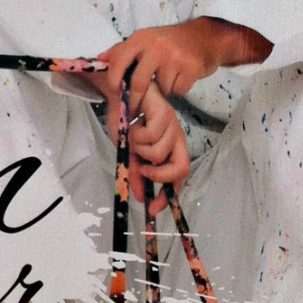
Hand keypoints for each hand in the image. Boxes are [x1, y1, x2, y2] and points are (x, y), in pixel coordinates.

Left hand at [99, 17, 271, 112]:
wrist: (206, 37)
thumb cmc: (172, 42)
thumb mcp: (146, 40)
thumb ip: (123, 50)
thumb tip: (100, 60)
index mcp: (141, 38)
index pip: (119, 60)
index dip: (114, 79)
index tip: (116, 92)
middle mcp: (155, 46)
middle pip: (138, 83)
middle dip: (135, 101)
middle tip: (134, 111)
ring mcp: (173, 57)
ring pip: (161, 89)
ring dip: (163, 91)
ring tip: (169, 80)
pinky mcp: (190, 67)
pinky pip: (177, 90)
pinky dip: (178, 89)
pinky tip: (182, 78)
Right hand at [103, 80, 189, 216]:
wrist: (120, 92)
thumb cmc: (127, 121)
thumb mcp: (130, 152)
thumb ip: (137, 173)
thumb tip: (141, 197)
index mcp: (171, 150)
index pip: (177, 178)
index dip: (166, 196)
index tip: (152, 209)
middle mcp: (176, 139)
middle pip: (181, 168)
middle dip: (160, 176)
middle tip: (143, 170)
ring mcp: (172, 126)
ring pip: (160, 154)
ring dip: (140, 149)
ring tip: (133, 136)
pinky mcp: (165, 113)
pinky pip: (152, 136)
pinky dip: (138, 134)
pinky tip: (134, 123)